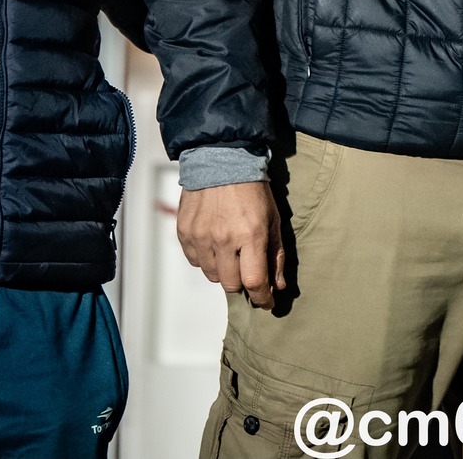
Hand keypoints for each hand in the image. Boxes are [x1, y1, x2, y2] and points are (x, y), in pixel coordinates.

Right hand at [178, 182, 284, 308]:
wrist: (220, 160)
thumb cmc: (252, 190)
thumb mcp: (273, 219)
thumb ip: (276, 255)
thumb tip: (278, 287)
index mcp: (250, 235)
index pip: (254, 282)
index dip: (262, 298)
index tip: (266, 302)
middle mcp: (223, 238)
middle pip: (231, 285)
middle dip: (242, 283)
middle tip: (246, 268)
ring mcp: (201, 236)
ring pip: (212, 275)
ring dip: (223, 270)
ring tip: (229, 249)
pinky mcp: (185, 232)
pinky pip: (195, 261)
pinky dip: (206, 258)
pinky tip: (213, 241)